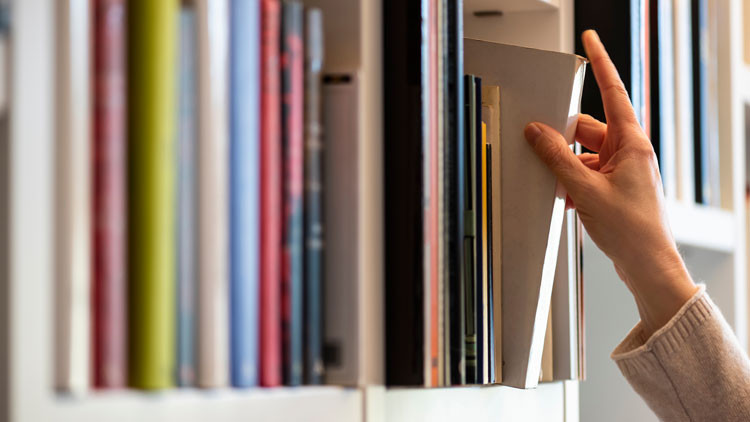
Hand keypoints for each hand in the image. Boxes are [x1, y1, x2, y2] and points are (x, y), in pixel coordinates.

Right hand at [523, 30, 697, 337]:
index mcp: (631, 142)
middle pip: (588, 128)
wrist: (648, 265)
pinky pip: (587, 172)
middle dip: (563, 137)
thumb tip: (536, 132)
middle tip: (540, 144)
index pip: (612, 91)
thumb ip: (556, 157)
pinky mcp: (615, 187)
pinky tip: (564, 198)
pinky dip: (572, 181)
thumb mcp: (584, 188)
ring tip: (557, 184)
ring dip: (566, 166)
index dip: (600, 62)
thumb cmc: (632, 229)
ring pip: (584, 153)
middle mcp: (628, 152)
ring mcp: (622, 170)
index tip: (590, 39)